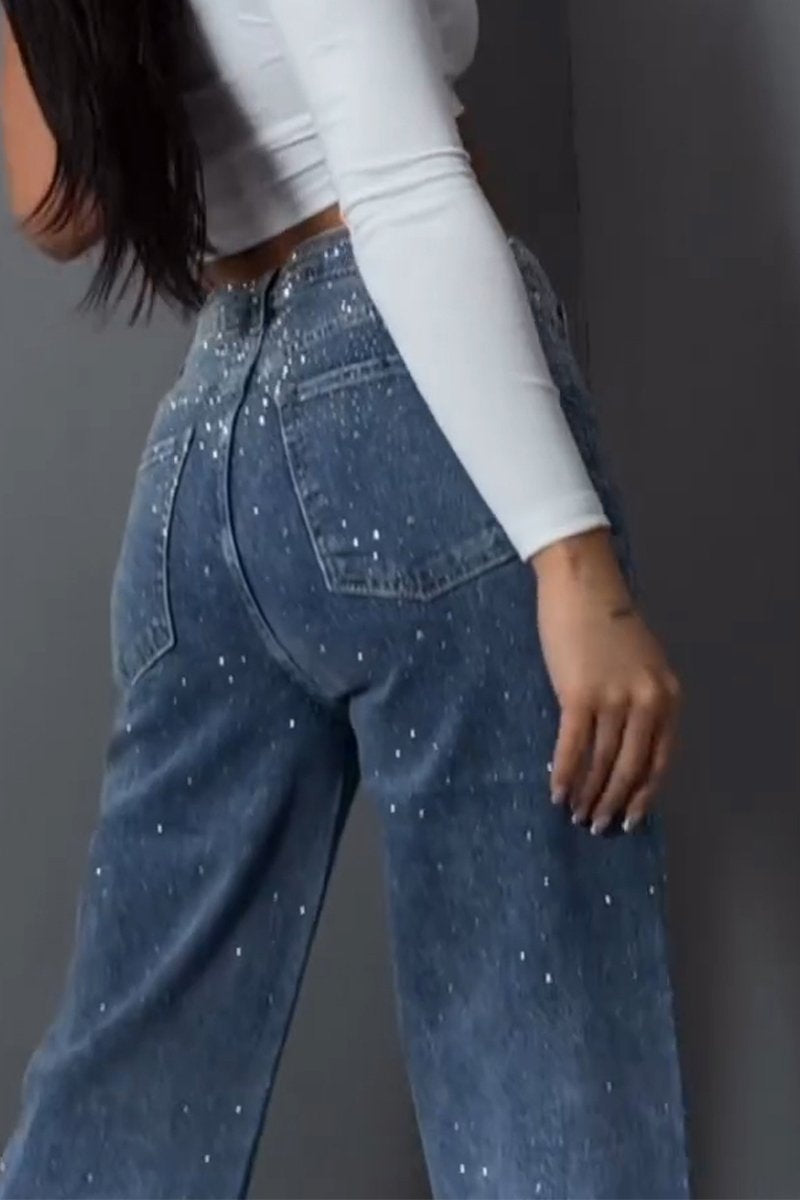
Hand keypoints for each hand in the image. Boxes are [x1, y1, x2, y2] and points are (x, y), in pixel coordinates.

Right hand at [531, 529, 681, 833]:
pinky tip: (557, 793)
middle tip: (598, 826)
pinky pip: (573, 748)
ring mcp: (614, 700)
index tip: (631, 818)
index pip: (660, 759)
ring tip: (576, 815)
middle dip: (614, 802)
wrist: (583, 585)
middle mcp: (647, 702)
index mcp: (667, 696)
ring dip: (588, 795)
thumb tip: (623, 749)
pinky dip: (566, 775)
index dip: (644, 794)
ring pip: (602, 763)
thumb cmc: (607, 621)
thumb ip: (641, 702)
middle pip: (631, 768)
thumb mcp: (642, 665)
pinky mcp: (579, 696)